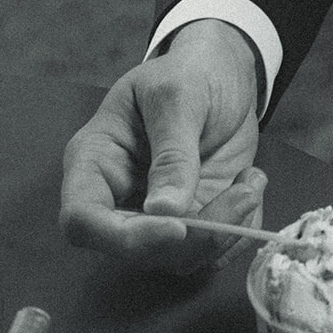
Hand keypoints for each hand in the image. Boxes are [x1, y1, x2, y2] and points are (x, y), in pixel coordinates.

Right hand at [60, 18, 263, 269]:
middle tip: (242, 193)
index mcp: (94, 163)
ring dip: (225, 231)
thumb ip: (172, 153)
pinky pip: (211, 255)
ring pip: (177, 260)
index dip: (123, 237)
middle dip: (194, 236)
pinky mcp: (189, 226)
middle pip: (134, 251)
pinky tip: (249, 187)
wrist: (222, 75)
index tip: (177, 226)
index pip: (81, 220)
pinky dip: (239, 232)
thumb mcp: (179, 96)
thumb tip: (164, 212)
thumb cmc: (189, 73)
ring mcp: (152, 218)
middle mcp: (116, 200)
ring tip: (251, 180)